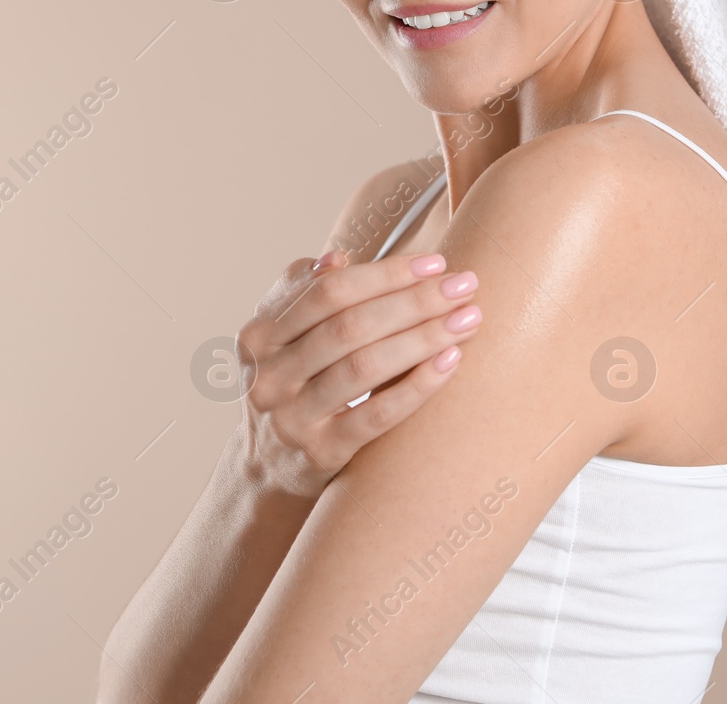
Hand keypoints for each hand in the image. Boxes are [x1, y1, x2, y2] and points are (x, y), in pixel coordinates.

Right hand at [232, 249, 480, 498]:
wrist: (270, 468)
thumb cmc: (293, 386)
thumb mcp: (284, 339)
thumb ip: (306, 294)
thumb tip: (339, 259)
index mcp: (258, 336)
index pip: (328, 292)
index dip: (385, 274)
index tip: (436, 263)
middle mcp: (268, 376)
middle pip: (350, 326)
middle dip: (414, 301)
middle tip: (464, 285)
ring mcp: (292, 418)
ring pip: (365, 366)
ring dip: (424, 337)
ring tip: (468, 318)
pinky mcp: (320, 453)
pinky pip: (377, 415)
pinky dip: (418, 385)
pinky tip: (451, 361)